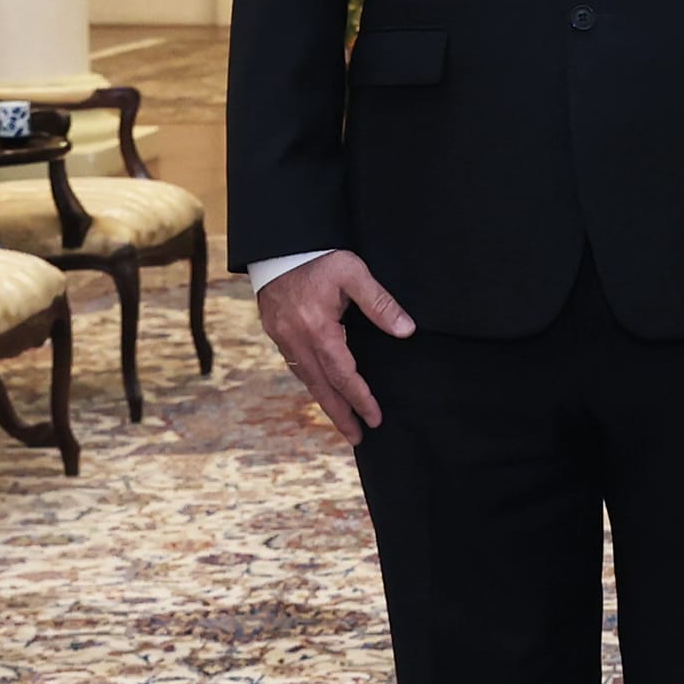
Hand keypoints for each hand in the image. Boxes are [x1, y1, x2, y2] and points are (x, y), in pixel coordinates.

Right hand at [257, 250, 414, 443]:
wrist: (278, 245)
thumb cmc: (319, 257)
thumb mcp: (354, 273)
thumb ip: (380, 304)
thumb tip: (407, 330)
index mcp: (318, 329)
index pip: (343, 375)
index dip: (360, 398)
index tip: (375, 418)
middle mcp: (297, 340)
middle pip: (321, 387)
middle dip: (340, 415)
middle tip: (357, 438)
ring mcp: (283, 338)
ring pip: (307, 380)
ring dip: (326, 403)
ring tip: (343, 421)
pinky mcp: (276, 332)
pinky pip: (297, 366)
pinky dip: (312, 383)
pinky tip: (322, 389)